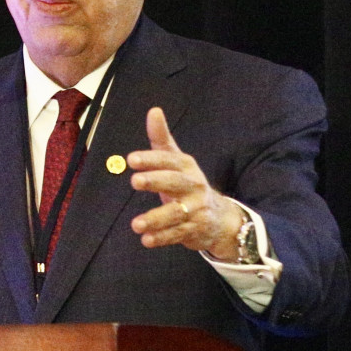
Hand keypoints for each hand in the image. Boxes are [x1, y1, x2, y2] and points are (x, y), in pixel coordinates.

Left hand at [127, 106, 243, 259]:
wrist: (219, 217)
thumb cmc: (188, 183)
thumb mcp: (177, 161)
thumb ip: (161, 139)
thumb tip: (154, 110)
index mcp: (187, 167)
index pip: (169, 160)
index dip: (151, 159)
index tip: (131, 159)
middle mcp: (194, 186)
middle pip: (175, 182)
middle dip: (155, 181)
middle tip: (134, 182)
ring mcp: (196, 209)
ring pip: (175, 214)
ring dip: (155, 219)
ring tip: (135, 224)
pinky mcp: (194, 230)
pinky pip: (177, 234)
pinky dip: (162, 238)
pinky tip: (146, 240)